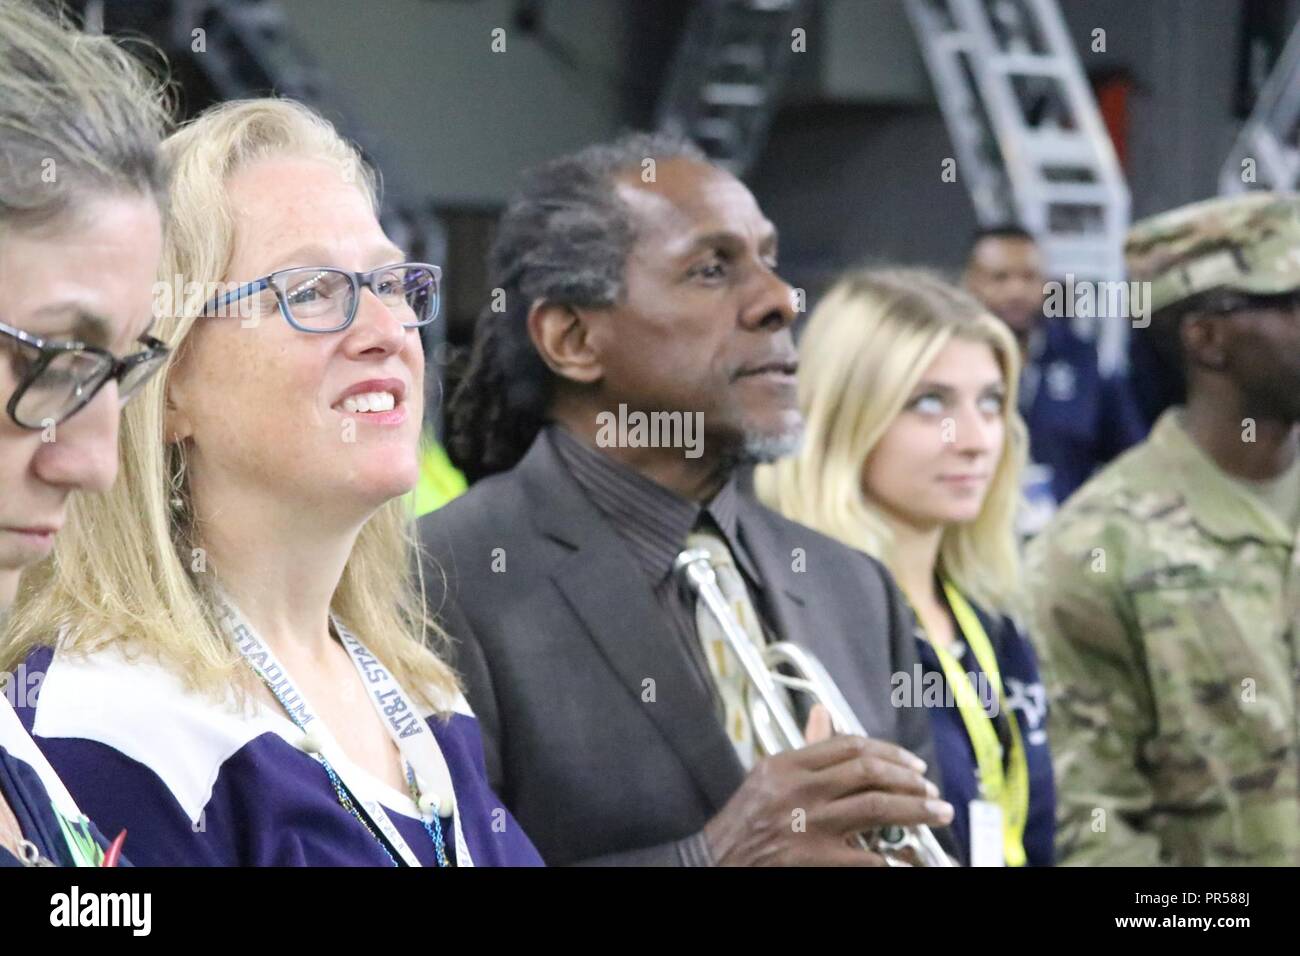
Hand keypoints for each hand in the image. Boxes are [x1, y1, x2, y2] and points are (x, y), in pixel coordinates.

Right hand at [702, 705, 953, 865]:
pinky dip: (890, 856)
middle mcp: (799, 790)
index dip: (889, 752)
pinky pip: (864, 856)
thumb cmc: (743, 821)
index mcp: (787, 764)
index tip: (912, 765)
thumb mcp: (767, 775)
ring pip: (876, 807)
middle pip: (868, 772)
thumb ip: (803, 749)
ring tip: (939, 813)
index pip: (848, 746)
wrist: (716, 860)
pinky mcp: (812, 859)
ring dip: (916, 810)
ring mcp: (807, 824)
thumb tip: (823, 713)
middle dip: (909, 780)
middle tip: (932, 790)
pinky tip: (906, 856)